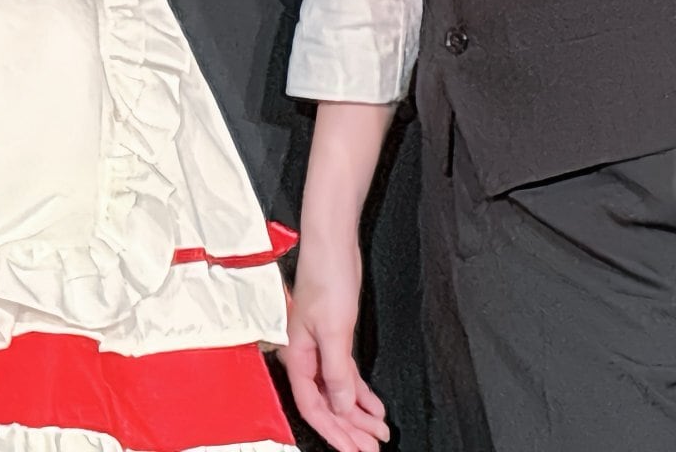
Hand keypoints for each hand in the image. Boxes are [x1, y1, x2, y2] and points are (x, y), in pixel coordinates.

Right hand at [283, 238, 388, 451]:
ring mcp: (321, 348)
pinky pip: (346, 375)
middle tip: (371, 449)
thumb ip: (337, 371)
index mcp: (297, 354)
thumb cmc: (325, 277)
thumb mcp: (334, 329)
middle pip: (326, 404)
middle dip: (348, 430)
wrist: (332, 245)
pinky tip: (374, 407)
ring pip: (338, 392)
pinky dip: (361, 394)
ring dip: (358, 415)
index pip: (312, 405)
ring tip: (378, 434)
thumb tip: (343, 406)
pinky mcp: (335, 338)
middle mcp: (306, 355)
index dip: (333, 432)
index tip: (353, 450)